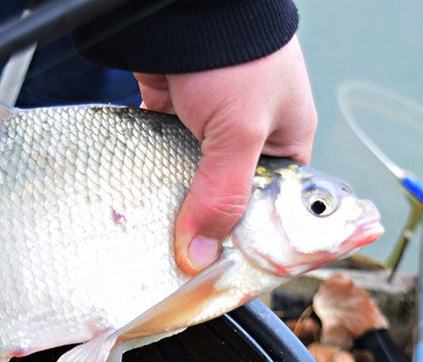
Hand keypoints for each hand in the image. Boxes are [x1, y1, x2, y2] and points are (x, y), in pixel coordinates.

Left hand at [135, 38, 316, 274]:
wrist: (188, 4)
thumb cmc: (237, 56)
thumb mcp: (241, 133)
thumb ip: (221, 196)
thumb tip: (199, 257)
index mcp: (286, 143)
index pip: (274, 210)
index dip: (251, 243)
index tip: (221, 273)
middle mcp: (251, 137)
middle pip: (227, 200)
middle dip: (204, 227)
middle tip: (179, 261)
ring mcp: (208, 124)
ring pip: (190, 181)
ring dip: (173, 203)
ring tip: (153, 238)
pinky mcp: (171, 110)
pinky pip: (160, 155)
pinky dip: (148, 174)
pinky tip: (136, 200)